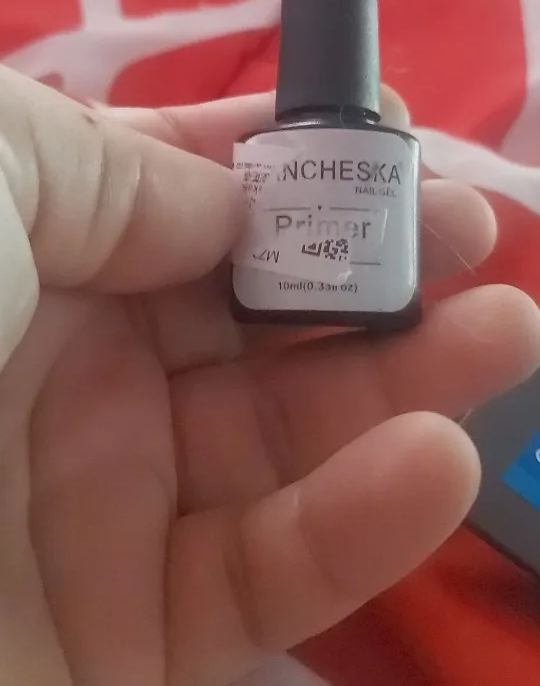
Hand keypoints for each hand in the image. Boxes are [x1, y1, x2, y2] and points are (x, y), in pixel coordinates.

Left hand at [0, 70, 536, 685]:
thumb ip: (110, 168)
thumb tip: (228, 201)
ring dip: (402, 385)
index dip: (288, 167)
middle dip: (369, 271)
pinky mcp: (128, 640)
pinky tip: (433, 458)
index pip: (182, 197)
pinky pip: (267, 576)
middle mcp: (64, 368)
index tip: (391, 145)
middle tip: (474, 236)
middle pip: (253, 315)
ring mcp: (98, 505)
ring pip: (282, 441)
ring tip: (503, 330)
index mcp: (22, 249)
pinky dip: (361, 521)